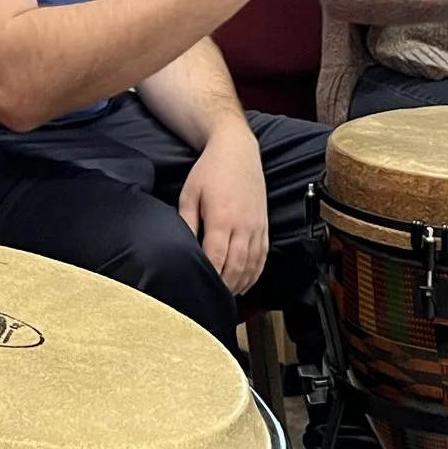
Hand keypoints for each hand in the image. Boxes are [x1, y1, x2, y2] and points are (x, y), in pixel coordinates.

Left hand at [178, 125, 270, 293]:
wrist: (237, 149)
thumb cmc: (210, 170)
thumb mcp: (189, 194)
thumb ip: (186, 223)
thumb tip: (183, 247)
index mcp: (222, 218)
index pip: (216, 259)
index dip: (210, 278)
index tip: (201, 289)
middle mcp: (243, 225)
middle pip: (236, 267)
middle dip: (225, 287)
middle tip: (212, 299)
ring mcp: (257, 226)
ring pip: (252, 265)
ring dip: (240, 284)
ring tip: (227, 296)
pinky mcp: (264, 225)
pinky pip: (263, 256)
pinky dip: (255, 273)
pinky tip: (245, 282)